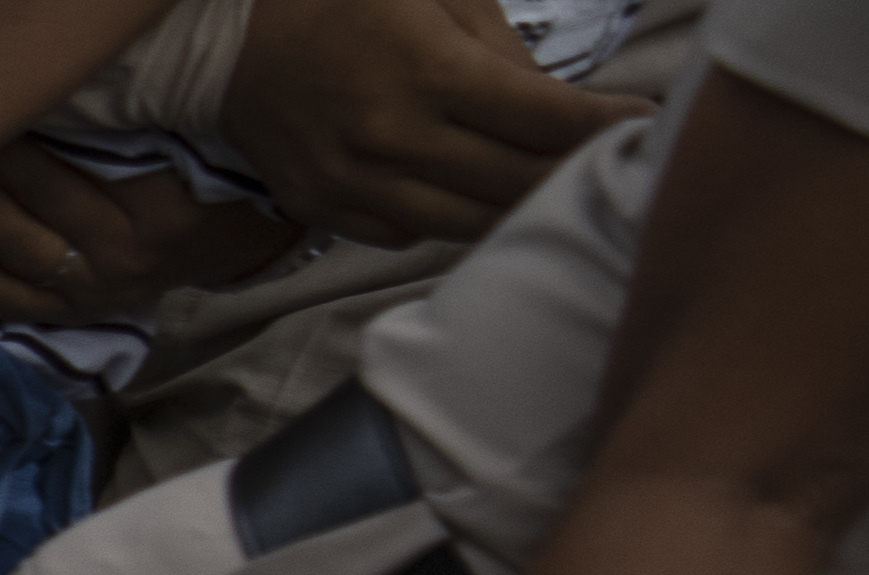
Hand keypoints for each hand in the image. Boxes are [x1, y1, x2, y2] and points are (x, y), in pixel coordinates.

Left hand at [0, 142, 293, 328]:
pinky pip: (18, 301)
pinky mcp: (79, 312)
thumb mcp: (182, 141)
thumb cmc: (207, 173)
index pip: (75, 161)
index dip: (28, 129)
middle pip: (40, 199)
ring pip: (20, 248)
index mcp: (157, 202)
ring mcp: (97, 287)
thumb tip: (56, 90)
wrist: (238, 240)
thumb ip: (125, 122)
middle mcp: (123, 251)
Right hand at [214, 0, 637, 250]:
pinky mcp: (327, 211)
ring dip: (519, 208)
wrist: (224, 44)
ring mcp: (357, 186)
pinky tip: (470, 193)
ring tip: (551, 186)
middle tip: (612, 159)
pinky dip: (451, 219)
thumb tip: (555, 107)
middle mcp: (395, 141)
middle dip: (575, 171)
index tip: (645, 120)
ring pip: (470, 225)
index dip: (607, 125)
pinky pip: (411, 236)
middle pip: (518, 182)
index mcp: (429, 73)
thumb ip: (500, 46)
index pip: (548, 120)